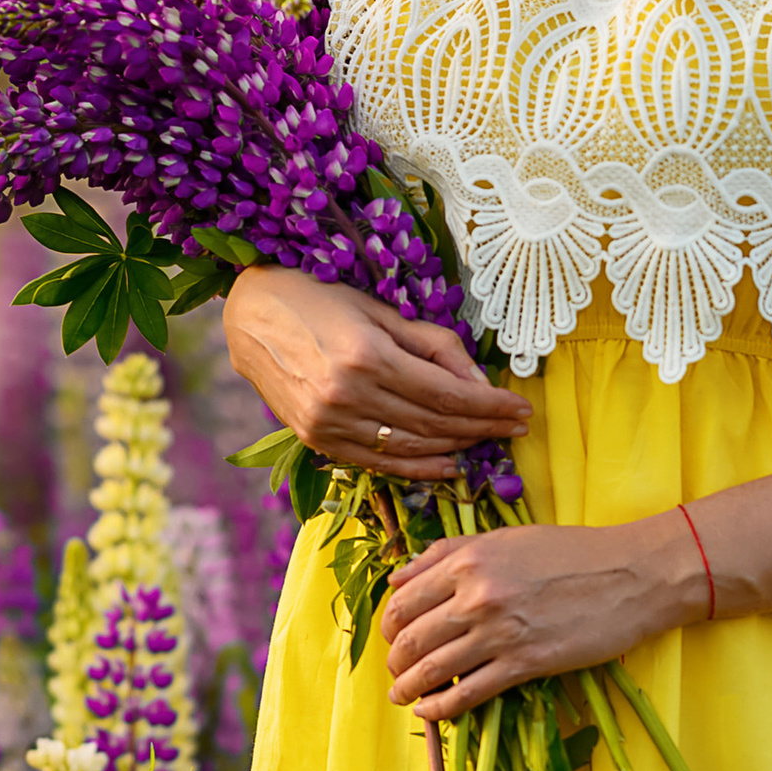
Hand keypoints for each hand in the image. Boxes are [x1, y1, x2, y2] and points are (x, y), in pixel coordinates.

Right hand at [223, 263, 529, 479]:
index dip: (490, 407)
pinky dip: (418, 468)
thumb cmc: (321, 301)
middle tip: (516, 426)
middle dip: (483, 428)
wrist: (251, 317)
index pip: (447, 394)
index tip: (520, 409)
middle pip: (434, 424)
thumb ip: (434, 346)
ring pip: (411, 448)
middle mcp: (348, 395)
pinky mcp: (317, 440)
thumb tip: (479, 383)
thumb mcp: (382, 311)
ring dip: (457, 448)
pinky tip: (449, 464)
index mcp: (367, 355)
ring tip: (488, 441)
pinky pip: (379, 463)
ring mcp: (329, 423)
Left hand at [383, 515, 704, 716]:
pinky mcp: (524, 663)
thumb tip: (397, 577)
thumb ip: (448, 554)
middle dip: (394, 661)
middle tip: (395, 671)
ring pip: (432, 669)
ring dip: (408, 688)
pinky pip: (467, 693)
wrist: (631, 574)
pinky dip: (440, 709)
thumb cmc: (572, 552)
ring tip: (402, 696)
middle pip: (410, 638)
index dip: (389, 625)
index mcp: (468, 560)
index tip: (393, 637)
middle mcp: (475, 595)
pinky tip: (429, 713)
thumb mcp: (505, 538)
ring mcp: (499, 632)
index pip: (403, 600)